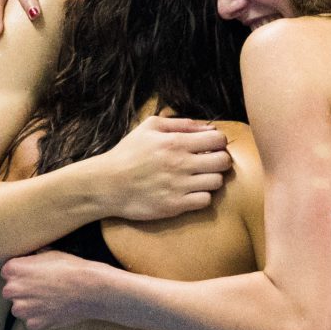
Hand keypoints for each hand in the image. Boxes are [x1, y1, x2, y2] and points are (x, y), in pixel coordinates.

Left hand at [2, 250, 106, 329]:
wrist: (90, 289)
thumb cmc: (71, 268)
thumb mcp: (49, 253)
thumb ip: (32, 260)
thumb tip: (30, 261)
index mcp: (13, 269)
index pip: (8, 273)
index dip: (22, 274)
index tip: (34, 275)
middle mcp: (12, 290)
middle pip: (11, 292)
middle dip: (23, 291)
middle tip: (43, 289)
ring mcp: (22, 309)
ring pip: (20, 308)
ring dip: (31, 306)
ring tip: (50, 300)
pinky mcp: (33, 324)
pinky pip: (32, 322)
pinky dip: (41, 318)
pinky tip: (54, 310)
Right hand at [103, 116, 232, 220]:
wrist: (106, 185)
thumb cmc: (127, 153)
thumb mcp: (149, 128)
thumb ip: (181, 123)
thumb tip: (209, 126)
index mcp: (175, 142)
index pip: (218, 139)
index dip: (219, 141)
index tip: (211, 146)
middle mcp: (180, 164)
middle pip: (223, 161)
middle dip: (221, 160)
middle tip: (210, 162)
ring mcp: (179, 186)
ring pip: (217, 182)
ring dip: (211, 179)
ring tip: (199, 177)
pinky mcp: (175, 206)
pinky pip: (205, 201)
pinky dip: (202, 196)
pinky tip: (191, 191)